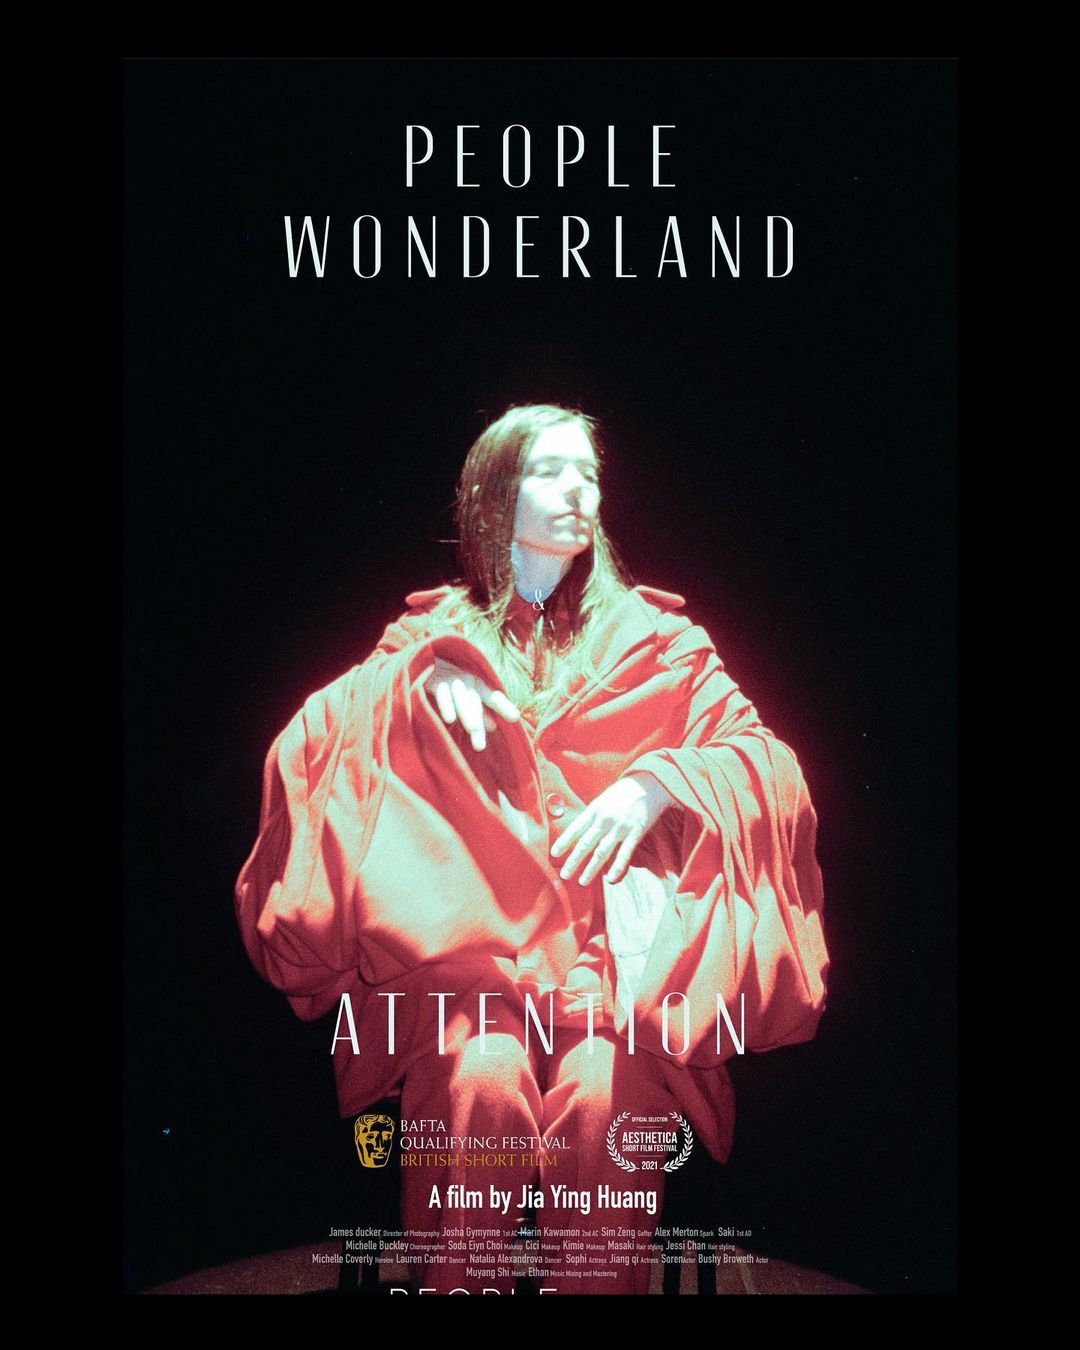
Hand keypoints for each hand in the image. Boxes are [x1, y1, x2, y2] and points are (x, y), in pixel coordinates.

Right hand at [426, 656, 520, 751]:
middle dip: (478, 722)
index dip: (503, 706)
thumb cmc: (448, 680)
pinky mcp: (434, 680)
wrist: (424, 656)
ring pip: (462, 699)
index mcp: (477, 684)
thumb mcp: (465, 693)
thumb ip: (479, 710)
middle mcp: (466, 681)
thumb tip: (494, 726)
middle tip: (480, 746)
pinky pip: (442, 694)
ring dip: (467, 715)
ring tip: (473, 731)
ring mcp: (451, 680)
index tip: (515, 717)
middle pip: (475, 703)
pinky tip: (450, 719)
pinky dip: (446, 705)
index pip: (493, 696)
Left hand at [550, 771, 675, 886]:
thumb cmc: (624, 791)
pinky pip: (624, 853)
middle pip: (585, 843)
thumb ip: (593, 814)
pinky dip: (617, 867)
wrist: (649, 783)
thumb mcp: (603, 798)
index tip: (554, 855)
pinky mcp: (635, 832)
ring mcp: (620, 827)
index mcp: (595, 809)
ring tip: (582, 881)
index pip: (575, 828)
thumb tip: (580, 830)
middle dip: (573, 861)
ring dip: (591, 868)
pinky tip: (611, 879)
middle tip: (564, 875)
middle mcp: (604, 819)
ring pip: (602, 852)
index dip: (564, 842)